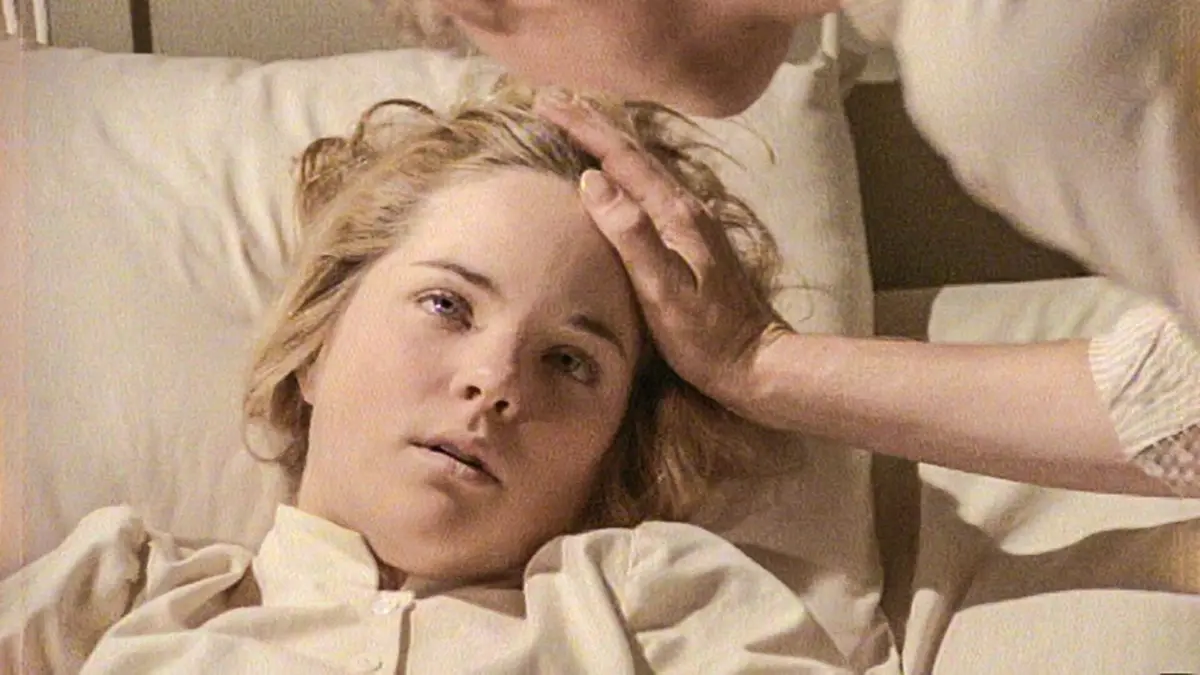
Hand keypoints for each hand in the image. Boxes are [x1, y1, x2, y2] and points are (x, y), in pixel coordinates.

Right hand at [533, 92, 791, 420]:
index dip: (582, 128)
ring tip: (575, 123)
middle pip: (633, 152)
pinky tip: (614, 174)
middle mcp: (686, 207)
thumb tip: (593, 181)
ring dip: (606, 141)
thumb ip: (631, 236)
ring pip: (643, 166)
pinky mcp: (691, 238)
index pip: (622, 158)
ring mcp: (691, 221)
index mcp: (675, 215)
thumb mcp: (663, 292)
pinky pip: (649, 187)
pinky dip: (623, 168)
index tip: (545, 104)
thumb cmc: (706, 337)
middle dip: (590, 123)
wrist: (755, 361)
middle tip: (550, 99)